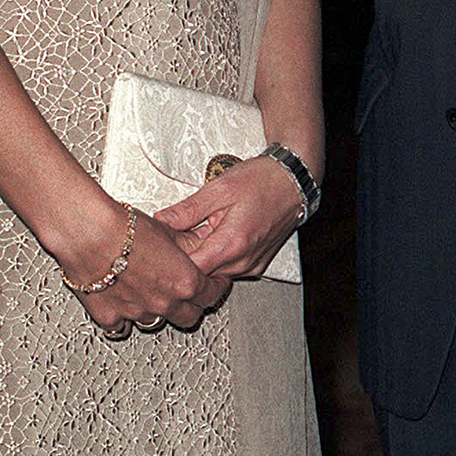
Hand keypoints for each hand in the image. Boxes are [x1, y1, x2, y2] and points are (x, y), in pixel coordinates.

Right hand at [68, 204, 230, 336]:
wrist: (88, 233)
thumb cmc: (123, 227)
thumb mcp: (166, 230)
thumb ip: (185, 246)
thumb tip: (194, 247)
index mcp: (184, 281)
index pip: (211, 294)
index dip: (215, 287)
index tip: (213, 283)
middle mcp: (164, 303)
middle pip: (188, 316)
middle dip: (191, 305)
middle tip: (186, 294)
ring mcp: (137, 314)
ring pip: (155, 322)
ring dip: (156, 311)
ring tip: (149, 294)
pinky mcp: (110, 318)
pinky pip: (122, 327)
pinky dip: (123, 318)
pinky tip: (122, 304)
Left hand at [159, 154, 303, 279]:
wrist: (293, 181)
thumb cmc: (262, 180)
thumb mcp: (219, 189)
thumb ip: (187, 210)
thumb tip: (161, 220)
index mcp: (232, 244)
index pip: (190, 270)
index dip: (173, 258)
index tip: (165, 244)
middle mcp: (243, 262)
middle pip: (201, 274)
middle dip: (187, 257)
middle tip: (180, 233)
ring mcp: (252, 266)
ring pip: (215, 273)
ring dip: (204, 256)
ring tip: (201, 230)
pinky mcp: (257, 265)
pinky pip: (229, 268)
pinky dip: (220, 256)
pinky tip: (218, 235)